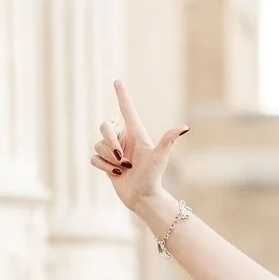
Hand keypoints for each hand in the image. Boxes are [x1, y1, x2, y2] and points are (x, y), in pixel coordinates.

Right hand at [89, 78, 186, 212]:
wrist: (143, 198)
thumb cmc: (153, 177)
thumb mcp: (159, 157)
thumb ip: (168, 140)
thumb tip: (184, 127)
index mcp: (136, 134)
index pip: (127, 110)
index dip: (122, 95)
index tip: (117, 81)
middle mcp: (124, 139)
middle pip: (105, 126)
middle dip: (109, 141)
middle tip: (122, 158)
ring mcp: (113, 151)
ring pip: (98, 144)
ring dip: (109, 159)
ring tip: (123, 169)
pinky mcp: (105, 162)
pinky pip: (94, 157)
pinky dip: (103, 167)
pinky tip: (115, 174)